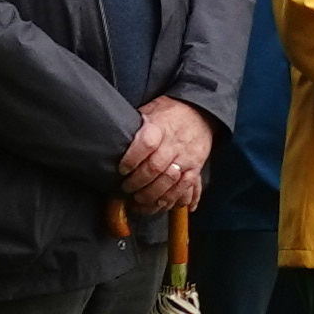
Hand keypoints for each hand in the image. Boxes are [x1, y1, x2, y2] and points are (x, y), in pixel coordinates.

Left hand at [117, 95, 213, 215]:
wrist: (200, 112)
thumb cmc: (169, 113)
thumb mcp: (150, 110)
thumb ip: (135, 125)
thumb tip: (113, 138)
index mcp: (160, 126)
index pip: (145, 144)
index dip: (131, 159)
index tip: (121, 169)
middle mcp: (174, 143)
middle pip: (155, 167)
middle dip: (137, 182)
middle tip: (126, 188)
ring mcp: (186, 157)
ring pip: (169, 181)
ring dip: (152, 194)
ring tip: (139, 198)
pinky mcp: (196, 167)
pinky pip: (185, 187)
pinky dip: (172, 198)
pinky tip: (160, 203)